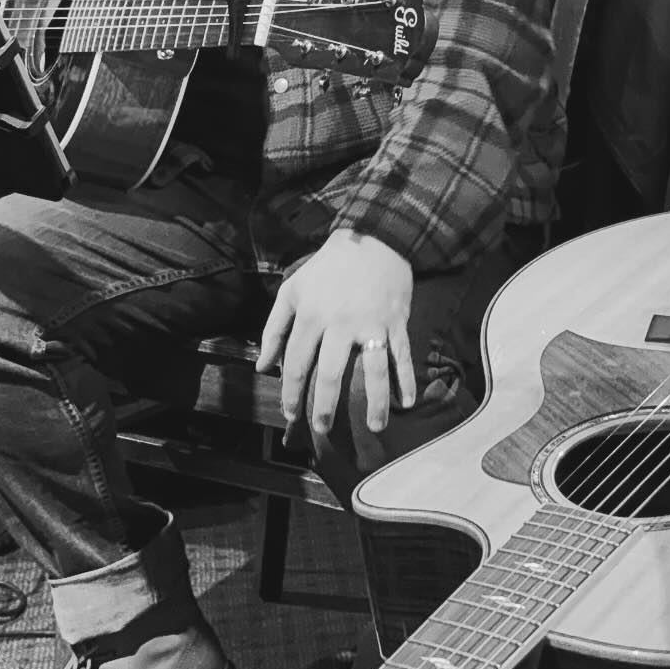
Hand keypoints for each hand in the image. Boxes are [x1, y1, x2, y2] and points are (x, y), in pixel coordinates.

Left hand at [257, 231, 414, 437]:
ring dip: (375, 403)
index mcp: (311, 315)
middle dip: (325, 407)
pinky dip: (407, 380)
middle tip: (323, 430)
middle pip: (330, 374)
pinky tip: (407, 403)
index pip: (296, 363)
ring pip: (373, 371)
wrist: (372, 238)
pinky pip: (402, 356)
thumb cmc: (327, 267)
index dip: (290, 392)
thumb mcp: (292, 289)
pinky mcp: (396, 322)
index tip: (291, 414)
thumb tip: (262, 365)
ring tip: (375, 428)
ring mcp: (371, 324)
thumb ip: (274, 327)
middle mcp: (340, 324)